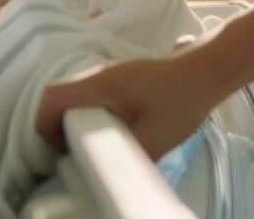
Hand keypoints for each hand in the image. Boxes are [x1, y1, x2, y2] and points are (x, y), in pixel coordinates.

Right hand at [34, 46, 230, 160]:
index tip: (67, 151)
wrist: (208, 72)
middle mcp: (97, 75)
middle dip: (59, 130)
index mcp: (98, 85)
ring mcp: (107, 76)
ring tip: (99, 147)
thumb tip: (108, 180)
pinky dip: (91, 116)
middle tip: (82, 154)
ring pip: (73, 98)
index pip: (49, 100)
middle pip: (56, 100)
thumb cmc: (182, 100)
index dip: (46, 129)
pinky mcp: (119, 81)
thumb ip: (127, 160)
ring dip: (76, 122)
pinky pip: (90, 98)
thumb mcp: (155, 139)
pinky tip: (114, 133)